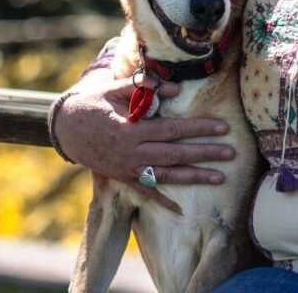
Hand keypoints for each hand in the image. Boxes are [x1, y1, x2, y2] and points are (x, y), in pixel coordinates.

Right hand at [54, 69, 234, 212]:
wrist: (66, 129)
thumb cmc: (94, 104)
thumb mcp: (115, 89)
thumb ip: (144, 87)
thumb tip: (175, 87)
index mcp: (131, 129)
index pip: (172, 129)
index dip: (198, 128)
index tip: (222, 127)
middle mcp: (131, 152)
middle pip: (175, 154)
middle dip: (205, 154)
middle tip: (231, 153)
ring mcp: (128, 169)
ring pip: (166, 175)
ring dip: (194, 177)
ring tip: (220, 178)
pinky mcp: (124, 178)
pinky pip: (146, 192)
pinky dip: (163, 202)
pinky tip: (181, 211)